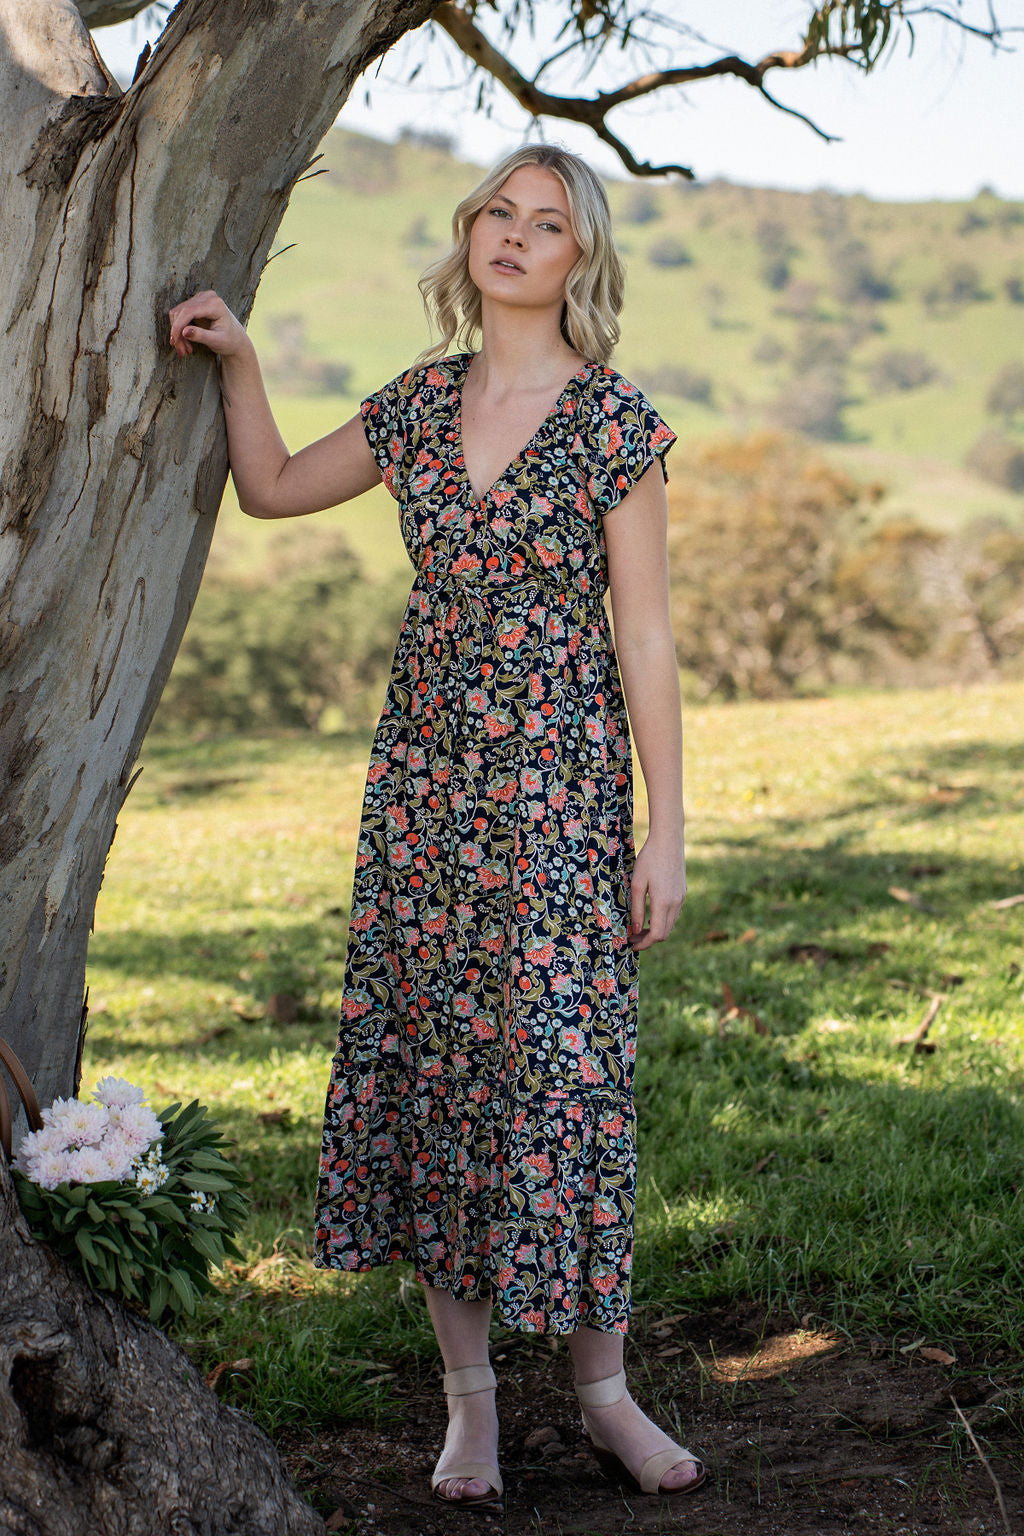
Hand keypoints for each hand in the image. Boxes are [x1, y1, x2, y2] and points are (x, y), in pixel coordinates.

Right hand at [168, 289, 250, 359]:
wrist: (236, 340)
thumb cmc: (230, 342)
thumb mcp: (217, 341)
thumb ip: (201, 336)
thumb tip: (184, 331)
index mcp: (215, 304)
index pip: (189, 311)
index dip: (178, 326)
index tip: (174, 341)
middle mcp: (207, 297)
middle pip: (181, 312)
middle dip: (177, 332)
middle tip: (181, 352)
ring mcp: (201, 298)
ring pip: (178, 313)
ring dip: (178, 332)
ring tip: (185, 350)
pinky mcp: (196, 303)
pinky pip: (181, 314)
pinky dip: (180, 329)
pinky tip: (186, 342)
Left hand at [628, 830, 685, 951]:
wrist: (668, 841)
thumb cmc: (649, 859)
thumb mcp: (637, 884)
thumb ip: (637, 909)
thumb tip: (636, 930)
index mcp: (663, 902)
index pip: (657, 934)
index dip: (644, 943)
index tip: (632, 944)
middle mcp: (676, 903)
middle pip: (665, 933)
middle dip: (648, 939)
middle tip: (632, 936)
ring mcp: (681, 898)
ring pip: (670, 924)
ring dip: (656, 930)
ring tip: (639, 927)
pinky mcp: (682, 893)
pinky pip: (674, 914)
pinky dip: (662, 920)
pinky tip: (650, 914)